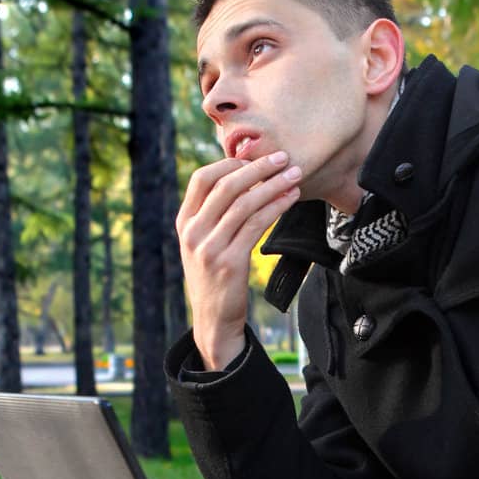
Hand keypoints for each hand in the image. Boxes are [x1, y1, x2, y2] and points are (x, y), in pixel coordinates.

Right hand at [177, 151, 301, 367]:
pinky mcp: (229, 262)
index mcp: (184, 222)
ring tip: (295, 176)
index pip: (202, 179)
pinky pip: (256, 224)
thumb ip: (213, 215)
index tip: (256, 158)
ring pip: (245, 203)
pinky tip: (290, 199)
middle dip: (258, 168)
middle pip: (227, 185)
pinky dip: (276, 207)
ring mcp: (208, 247)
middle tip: (283, 159)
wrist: (213, 321)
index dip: (230, 163)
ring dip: (274, 185)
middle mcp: (192, 232)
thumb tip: (240, 177)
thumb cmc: (215, 278)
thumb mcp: (203, 244)